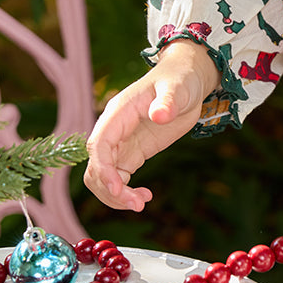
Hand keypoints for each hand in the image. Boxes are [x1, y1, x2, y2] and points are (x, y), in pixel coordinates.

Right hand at [84, 40, 219, 210]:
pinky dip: (125, 192)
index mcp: (119, 112)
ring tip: (142, 203)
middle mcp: (114, 129)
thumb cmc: (180, 79)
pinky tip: (145, 196)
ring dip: (116, 195)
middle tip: (137, 204)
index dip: (103, 169)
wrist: (187, 79)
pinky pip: (119, 178)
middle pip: (95, 167)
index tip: (119, 188)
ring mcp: (122, 142)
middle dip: (110, 190)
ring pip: (103, 177)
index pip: (98, 145)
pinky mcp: (132, 152)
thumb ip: (168, 101)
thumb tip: (159, 114)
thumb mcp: (178, 88)